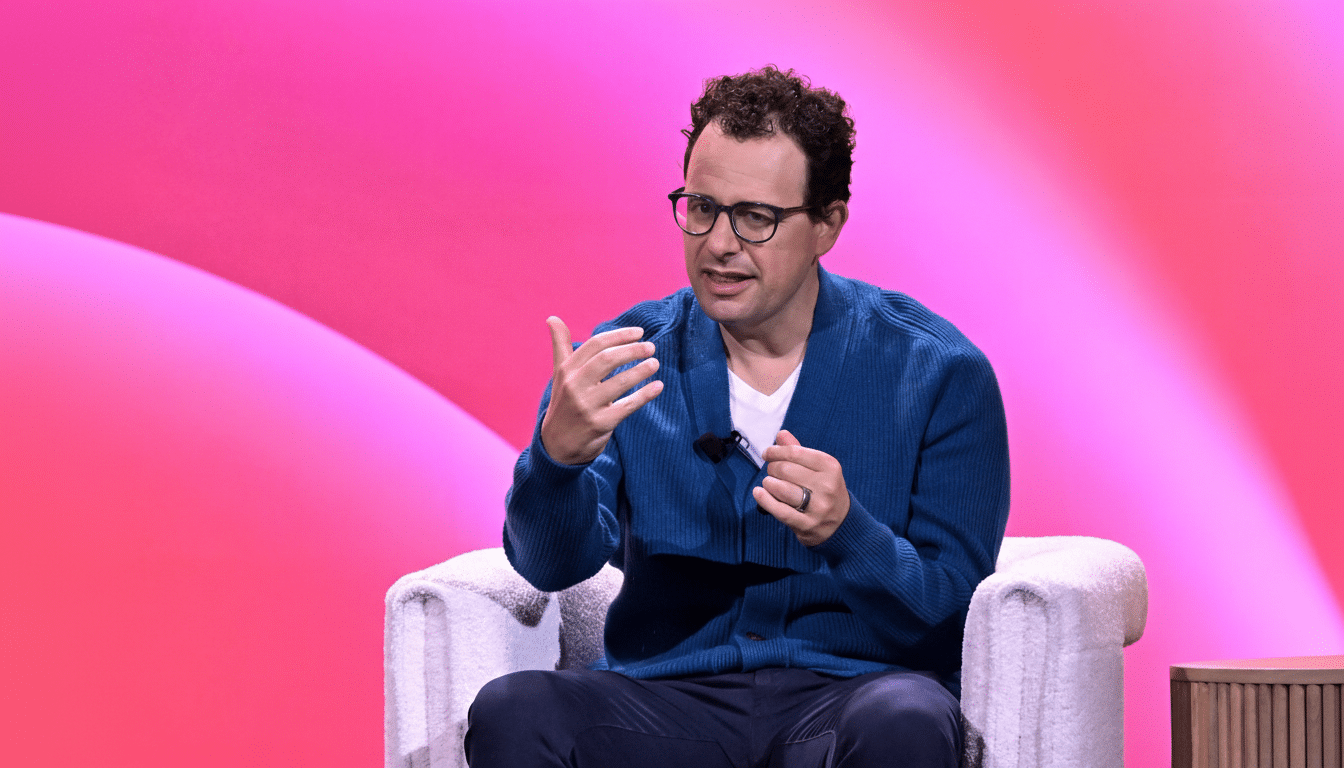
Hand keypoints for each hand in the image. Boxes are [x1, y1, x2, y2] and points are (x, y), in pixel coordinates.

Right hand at [539, 316, 663, 464]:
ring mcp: (587, 406)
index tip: (639, 332)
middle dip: (632, 350)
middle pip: (607, 360)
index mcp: (567, 370)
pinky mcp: (600, 424)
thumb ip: (560, 346)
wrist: (557, 445)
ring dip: (641, 370)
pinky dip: (645, 394)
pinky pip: (627, 406)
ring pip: (619, 382)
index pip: (595, 345)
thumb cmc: (564, 402)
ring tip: (654, 363)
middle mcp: (574, 386)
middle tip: (651, 347)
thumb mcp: (560, 375)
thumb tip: (552, 318)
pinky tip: (658, 386)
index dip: (619, 336)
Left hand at [752, 430, 849, 546]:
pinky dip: (764, 500)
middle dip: (772, 468)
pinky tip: (758, 493)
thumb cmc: (825, 489)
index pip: (795, 452)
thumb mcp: (819, 468)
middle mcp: (827, 486)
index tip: (767, 454)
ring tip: (769, 483)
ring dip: (768, 483)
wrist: (842, 523)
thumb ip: (799, 451)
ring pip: (781, 489)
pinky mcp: (807, 525)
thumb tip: (781, 434)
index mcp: (830, 467)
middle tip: (772, 471)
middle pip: (785, 470)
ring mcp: (818, 507)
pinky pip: (779, 510)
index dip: (776, 451)